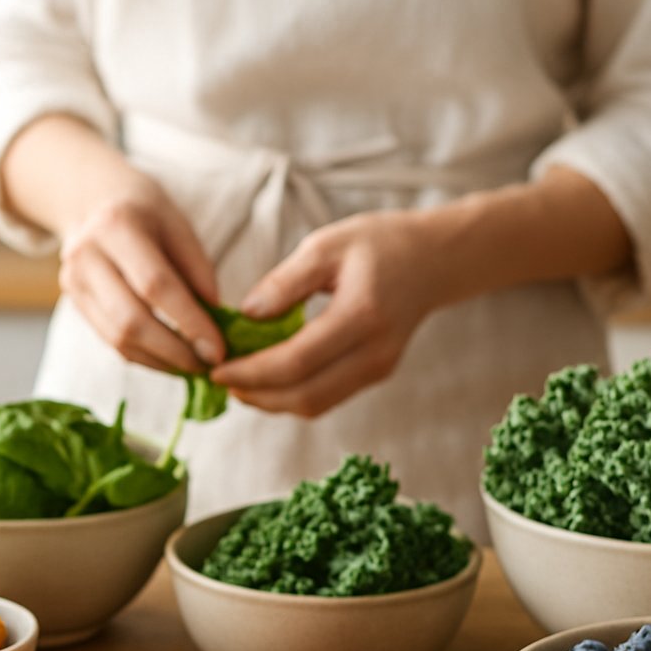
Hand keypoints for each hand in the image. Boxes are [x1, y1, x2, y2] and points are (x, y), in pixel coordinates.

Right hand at [56, 173, 223, 374]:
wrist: (93, 201)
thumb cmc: (146, 212)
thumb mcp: (179, 225)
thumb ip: (198, 271)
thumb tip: (215, 322)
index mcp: (117, 225)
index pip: (156, 286)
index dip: (189, 322)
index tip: (218, 349)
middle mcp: (87, 255)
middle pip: (131, 320)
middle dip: (174, 352)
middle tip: (208, 366)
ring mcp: (74, 282)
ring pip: (118, 338)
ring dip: (160, 361)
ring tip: (193, 366)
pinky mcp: (75, 303)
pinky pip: (111, 341)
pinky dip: (144, 356)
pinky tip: (170, 359)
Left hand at [211, 210, 442, 416]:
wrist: (433, 261)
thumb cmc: (378, 244)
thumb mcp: (327, 245)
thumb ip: (285, 282)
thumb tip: (246, 315)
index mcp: (361, 315)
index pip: (297, 361)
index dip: (252, 373)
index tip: (216, 369)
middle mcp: (374, 353)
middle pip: (305, 396)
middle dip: (256, 395)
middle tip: (219, 381)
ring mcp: (378, 370)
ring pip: (315, 405)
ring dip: (271, 401)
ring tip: (236, 383)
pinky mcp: (375, 375)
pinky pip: (326, 398)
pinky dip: (291, 396)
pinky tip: (265, 380)